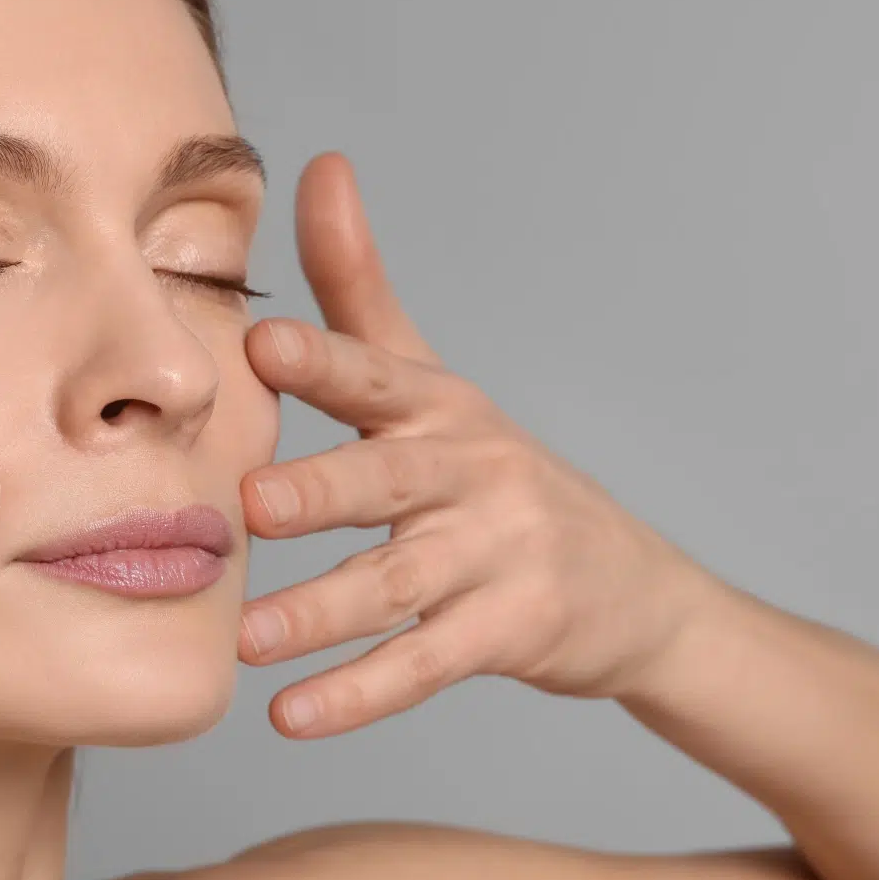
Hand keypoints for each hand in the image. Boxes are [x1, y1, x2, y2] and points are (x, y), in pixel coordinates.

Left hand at [238, 152, 721, 737]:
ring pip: (400, 582)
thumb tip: (318, 163)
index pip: (376, 374)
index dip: (323, 360)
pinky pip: (427, 663)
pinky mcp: (512, 631)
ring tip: (246, 640)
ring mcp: (498, 554)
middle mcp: (471, 471)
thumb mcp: (432, 379)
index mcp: (438, 407)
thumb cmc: (492, 473)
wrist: (632, 587)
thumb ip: (361, 284)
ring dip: (322, 612)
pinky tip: (294, 716)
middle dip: (323, 488)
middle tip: (250, 503)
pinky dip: (362, 692)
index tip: (261, 345)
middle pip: (389, 480)